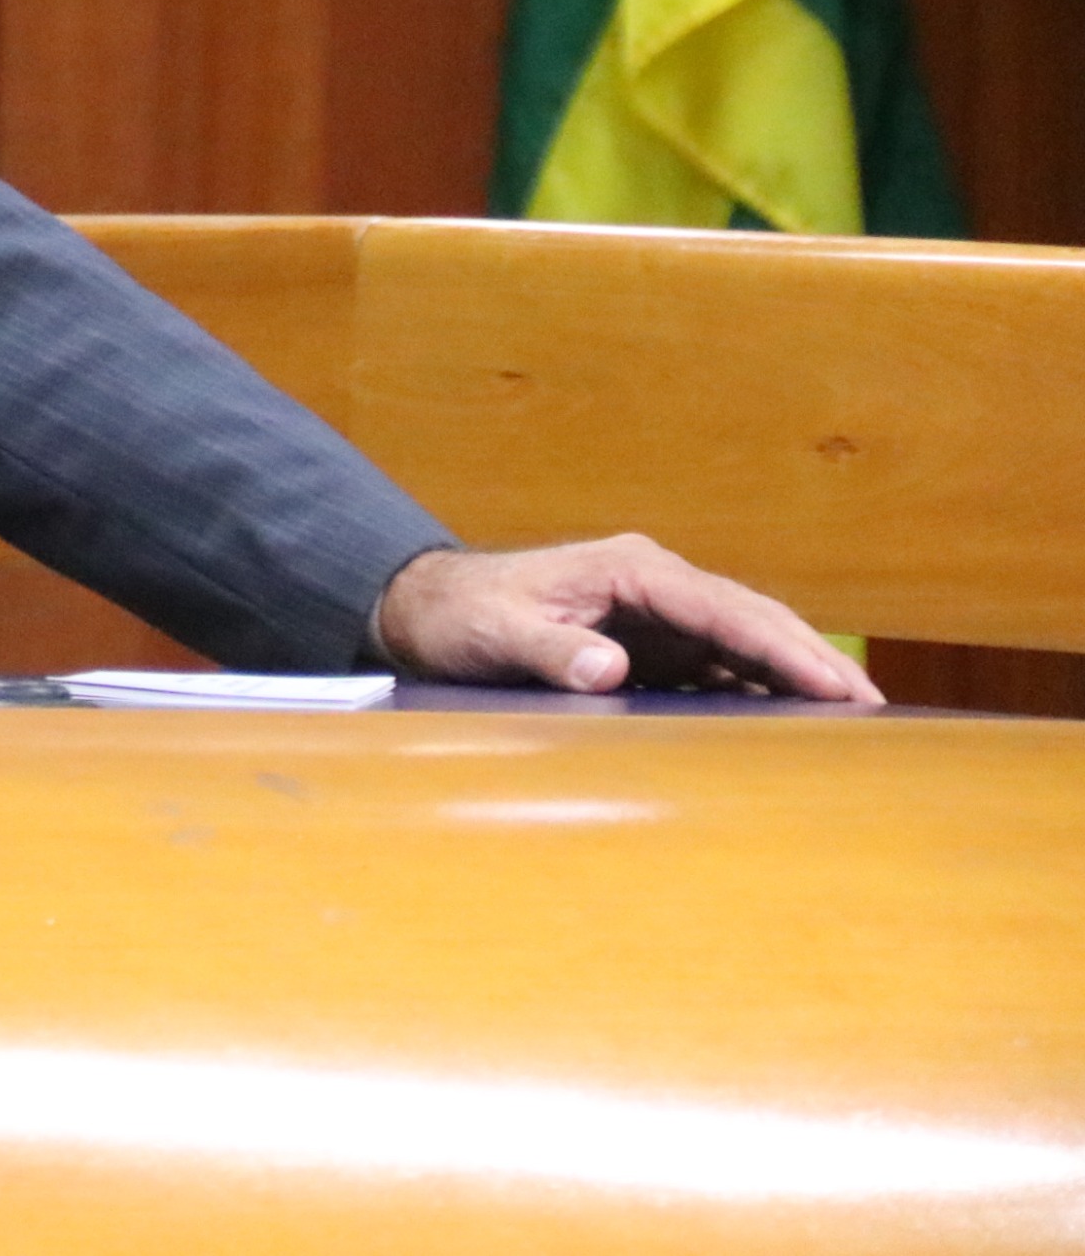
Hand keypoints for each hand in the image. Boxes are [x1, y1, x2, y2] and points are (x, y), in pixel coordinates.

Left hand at [376, 535, 880, 702]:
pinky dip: (755, 689)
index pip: (723, 608)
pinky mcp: (647, 642)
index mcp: (629, 571)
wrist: (424, 607)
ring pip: (742, 641)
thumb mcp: (494, 633)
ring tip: (853, 722)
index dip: (781, 647)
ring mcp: (654, 613)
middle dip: (811, 659)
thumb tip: (610, 672)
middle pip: (750, 619)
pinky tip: (789, 725)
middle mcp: (653, 584)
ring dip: (793, 674)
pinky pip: (715, 664)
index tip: (833, 683)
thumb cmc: (458, 614)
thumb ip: (550, 651)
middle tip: (873, 708)